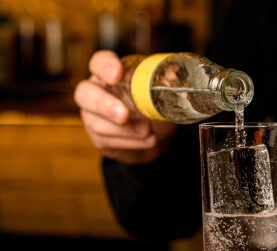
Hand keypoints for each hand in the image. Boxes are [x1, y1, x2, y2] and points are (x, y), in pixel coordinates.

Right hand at [74, 50, 177, 164]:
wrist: (158, 135)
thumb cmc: (156, 107)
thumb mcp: (161, 93)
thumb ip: (161, 84)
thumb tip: (172, 75)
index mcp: (110, 74)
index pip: (98, 62)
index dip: (104, 67)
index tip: (117, 75)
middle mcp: (95, 92)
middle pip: (84, 93)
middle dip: (104, 105)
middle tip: (124, 115)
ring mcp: (93, 116)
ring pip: (95, 122)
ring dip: (125, 130)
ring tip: (148, 130)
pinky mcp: (99, 137)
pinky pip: (107, 141)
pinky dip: (131, 142)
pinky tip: (149, 140)